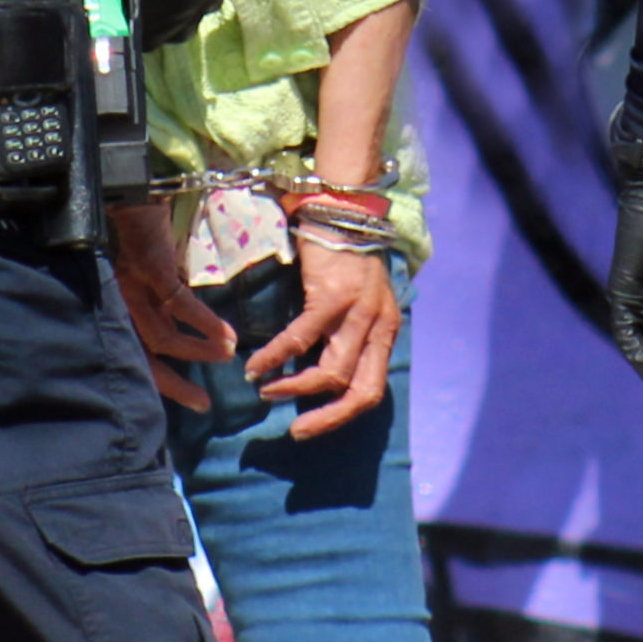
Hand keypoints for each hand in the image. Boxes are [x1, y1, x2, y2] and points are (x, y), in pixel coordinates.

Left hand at [108, 203, 235, 412]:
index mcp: (117, 312)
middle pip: (145, 357)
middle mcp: (118, 305)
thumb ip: (155, 309)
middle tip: (203, 402)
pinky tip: (225, 334)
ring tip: (227, 356)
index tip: (193, 400)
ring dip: (198, 350)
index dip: (163, 384)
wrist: (133, 194)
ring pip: (164, 336)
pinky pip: (179, 305)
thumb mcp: (144, 282)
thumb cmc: (142, 239)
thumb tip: (178, 341)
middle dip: (175, 385)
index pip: (136, 358)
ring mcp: (132, 288)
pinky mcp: (150, 270)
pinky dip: (204, 323)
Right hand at [247, 238, 401, 439]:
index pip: (374, 389)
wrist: (341, 209)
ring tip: (267, 391)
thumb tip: (317, 372)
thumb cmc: (344, 257)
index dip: (344, 414)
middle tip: (296, 431)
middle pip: (360, 392)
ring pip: (331, 373)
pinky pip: (300, 340)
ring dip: (295, 390)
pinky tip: (256, 366)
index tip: (315, 423)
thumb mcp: (358, 301)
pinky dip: (275, 358)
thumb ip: (347, 334)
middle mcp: (379, 326)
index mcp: (386, 330)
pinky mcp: (332, 298)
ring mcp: (358, 313)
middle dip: (327, 420)